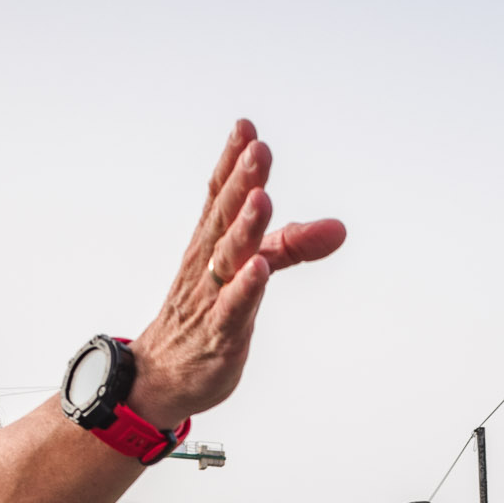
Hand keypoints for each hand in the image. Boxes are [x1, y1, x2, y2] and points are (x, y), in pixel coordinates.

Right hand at [128, 120, 347, 429]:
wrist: (163, 376)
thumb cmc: (209, 314)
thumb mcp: (252, 272)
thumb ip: (292, 245)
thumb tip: (339, 227)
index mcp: (210, 243)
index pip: (219, 196)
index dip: (231, 163)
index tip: (246, 126)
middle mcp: (207, 264)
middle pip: (224, 218)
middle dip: (242, 183)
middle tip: (258, 148)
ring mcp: (210, 298)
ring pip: (228, 258)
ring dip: (244, 227)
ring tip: (262, 197)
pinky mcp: (218, 334)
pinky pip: (231, 309)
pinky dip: (245, 288)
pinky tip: (258, 268)